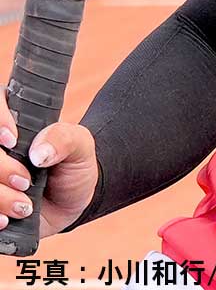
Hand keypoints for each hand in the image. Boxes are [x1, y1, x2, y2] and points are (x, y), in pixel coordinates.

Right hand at [0, 103, 98, 238]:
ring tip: (25, 207)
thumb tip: (39, 152)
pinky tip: (5, 221)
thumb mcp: (81, 147)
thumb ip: (65, 139)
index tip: (12, 140)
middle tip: (25, 182)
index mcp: (9, 121)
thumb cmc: (72, 167)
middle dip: (1, 168)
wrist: (70, 205)